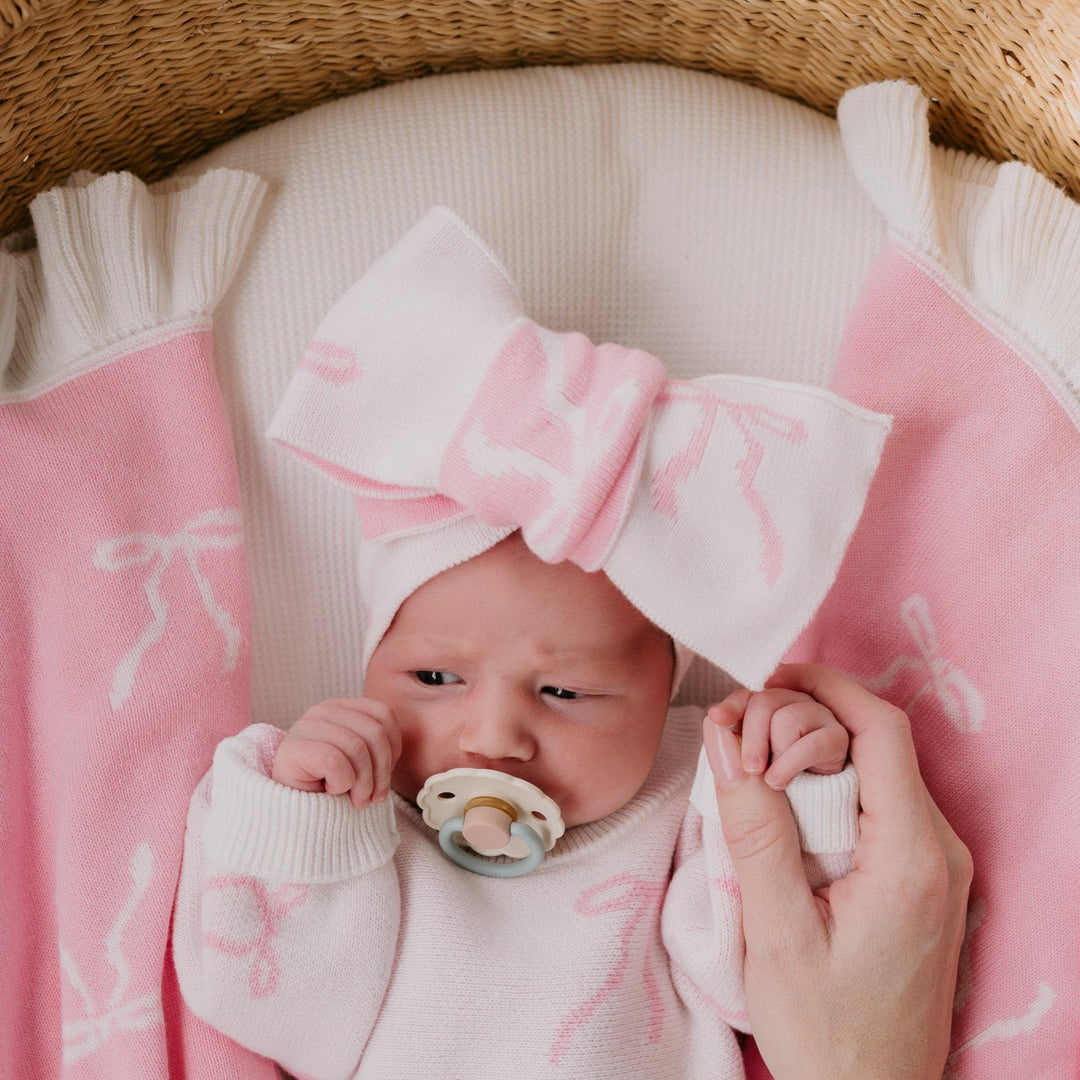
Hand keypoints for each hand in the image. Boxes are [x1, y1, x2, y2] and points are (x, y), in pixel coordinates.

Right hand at [271, 698, 401, 809]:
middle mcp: (322, 710)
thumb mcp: (359, 761)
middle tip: (372, 798)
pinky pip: (335, 762)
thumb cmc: (328, 787)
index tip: (383, 777)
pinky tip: (330, 792)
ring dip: (363, 784)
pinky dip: (341, 784)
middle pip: (374, 732)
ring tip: (356, 801)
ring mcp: (304, 726)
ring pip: (357, 748)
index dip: (393, 749)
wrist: (290, 813)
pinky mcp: (292, 748)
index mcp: (341, 708)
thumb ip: (376, 747)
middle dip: (381, 772)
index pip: (384, 715)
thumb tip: (395, 754)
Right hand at [703, 664, 972, 1079]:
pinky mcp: (924, 883)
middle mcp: (941, 852)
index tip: (769, 676)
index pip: (883, 730)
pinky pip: (882, 806)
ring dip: (819, 750)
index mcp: (913, 857)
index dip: (825, 687)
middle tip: (745, 724)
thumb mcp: (776, 935)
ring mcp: (938, 868)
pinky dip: (832, 786)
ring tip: (755, 757)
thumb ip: (753, 834)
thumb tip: (725, 741)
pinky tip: (785, 802)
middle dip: (811, 716)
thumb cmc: (826, 1031)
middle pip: (882, 744)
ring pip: (881, 771)